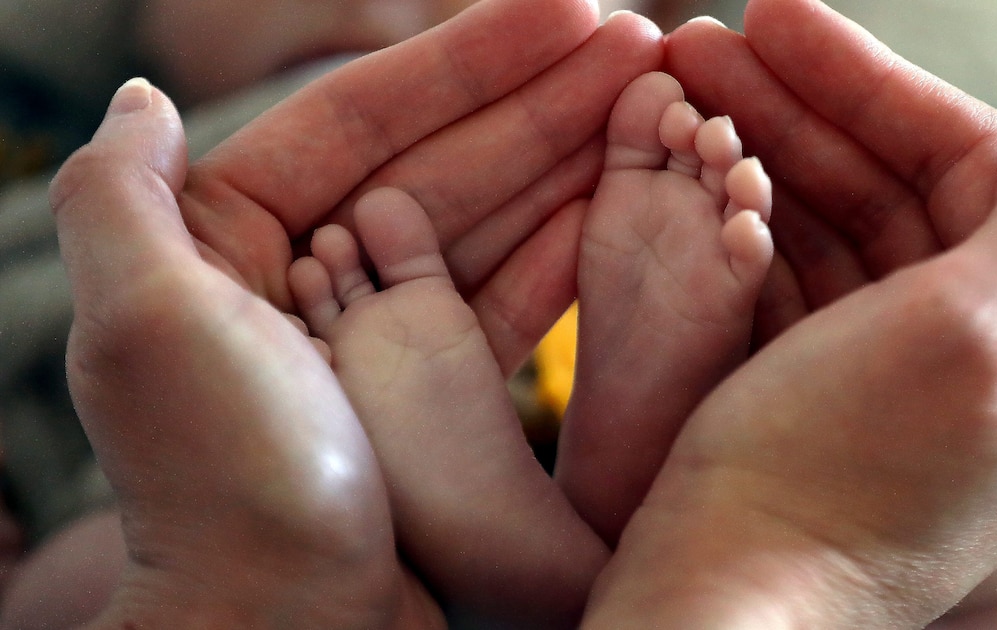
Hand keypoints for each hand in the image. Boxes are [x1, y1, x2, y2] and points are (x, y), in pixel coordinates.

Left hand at [51, 0, 664, 624]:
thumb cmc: (220, 488)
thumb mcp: (145, 325)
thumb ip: (121, 195)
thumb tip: (143, 98)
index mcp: (227, 245)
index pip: (364, 118)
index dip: (471, 61)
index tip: (568, 13)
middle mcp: (305, 281)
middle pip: (443, 160)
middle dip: (542, 99)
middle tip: (640, 46)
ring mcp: (378, 336)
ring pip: (486, 223)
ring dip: (568, 162)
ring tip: (652, 107)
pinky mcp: (433, 391)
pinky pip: (505, 298)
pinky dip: (564, 249)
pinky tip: (620, 200)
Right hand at [582, 0, 996, 625]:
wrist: (723, 604)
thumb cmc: (827, 480)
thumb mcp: (961, 335)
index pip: (979, 170)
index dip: (873, 85)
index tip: (778, 19)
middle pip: (907, 198)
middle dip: (805, 112)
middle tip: (708, 43)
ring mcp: (919, 393)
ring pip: (851, 240)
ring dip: (772, 160)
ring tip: (689, 93)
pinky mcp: (847, 413)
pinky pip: (814, 294)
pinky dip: (762, 233)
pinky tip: (708, 178)